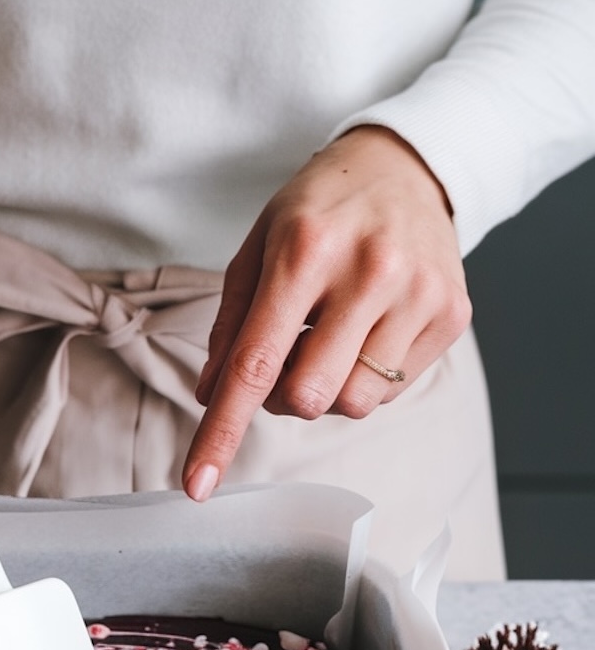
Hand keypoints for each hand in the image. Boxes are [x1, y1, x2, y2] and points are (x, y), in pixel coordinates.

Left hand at [182, 126, 471, 500]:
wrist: (407, 166)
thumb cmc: (320, 211)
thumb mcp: (258, 249)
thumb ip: (231, 326)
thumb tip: (212, 398)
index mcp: (306, 251)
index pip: (255, 363)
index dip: (223, 431)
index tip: (196, 483)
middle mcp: (369, 271)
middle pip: (307, 397)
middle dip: (282, 397)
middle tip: (286, 357)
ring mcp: (418, 293)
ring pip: (352, 404)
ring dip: (326, 391)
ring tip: (329, 341)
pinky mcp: (452, 312)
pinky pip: (391, 392)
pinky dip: (365, 378)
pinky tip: (367, 332)